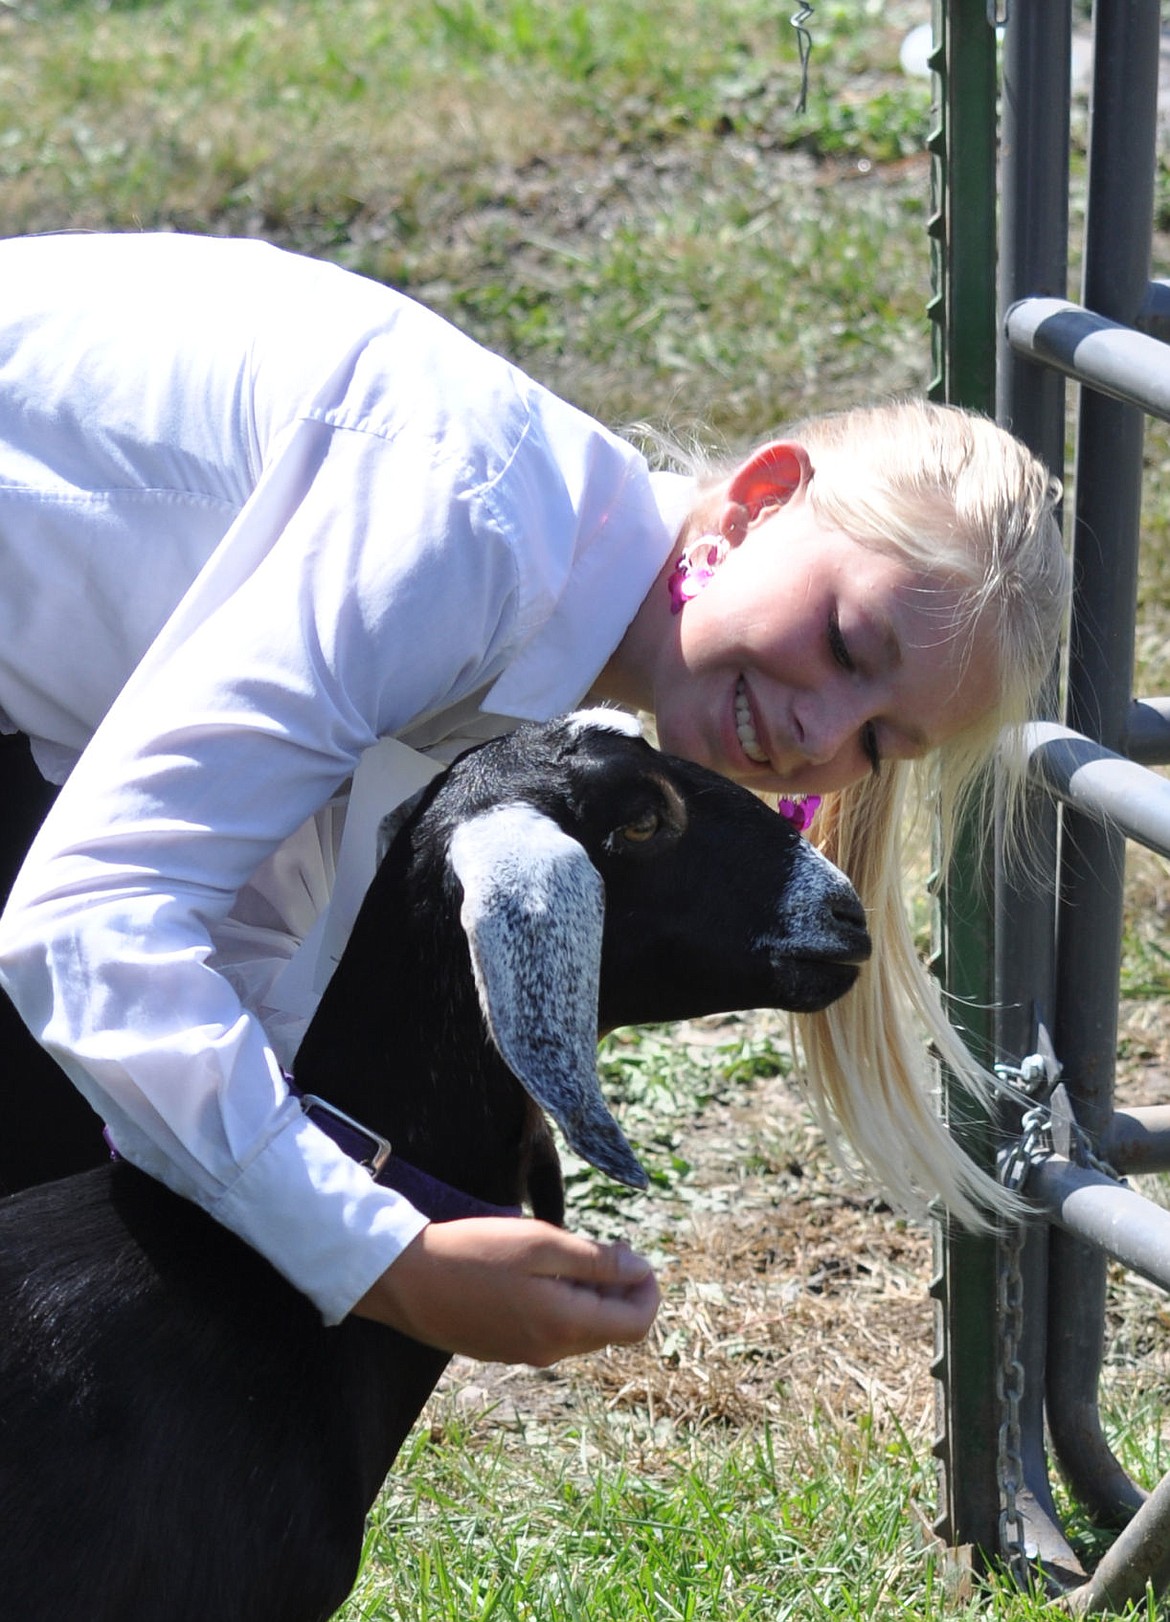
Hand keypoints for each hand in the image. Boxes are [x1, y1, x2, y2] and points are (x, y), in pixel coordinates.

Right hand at [352, 1217, 659, 1365]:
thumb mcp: (541, 1243)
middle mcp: (551, 1351)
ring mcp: (525, 1355)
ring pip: (581, 1331)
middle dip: (621, 1290)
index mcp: (566, 1326)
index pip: (636, 1325)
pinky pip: (551, 1332)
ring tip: (571, 1254)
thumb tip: (641, 1271)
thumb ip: (596, 1261)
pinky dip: (562, 1304)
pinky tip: (539, 1273)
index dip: (648, 1291)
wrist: (404, 1281)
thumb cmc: (474, 1254)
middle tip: (608, 1245)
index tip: (637, 1256)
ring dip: (590, 1296)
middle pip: (611, 1330)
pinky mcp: (503, 1349)